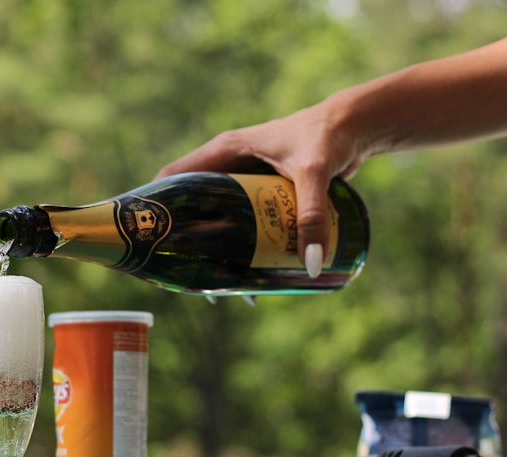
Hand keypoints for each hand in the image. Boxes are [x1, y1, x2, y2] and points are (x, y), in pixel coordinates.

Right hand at [155, 98, 367, 276]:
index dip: (156, 205)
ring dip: (216, 246)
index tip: (149, 238)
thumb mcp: (314, 174)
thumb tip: (311, 264)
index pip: (174, 177)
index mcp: (224, 150)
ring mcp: (245, 179)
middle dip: (188, 238)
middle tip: (190, 273)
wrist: (358, 126)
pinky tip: (247, 269)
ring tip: (219, 281)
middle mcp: (228, 164)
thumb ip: (311, 216)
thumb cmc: (329, 136)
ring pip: (217, 216)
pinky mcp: (263, 192)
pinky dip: (239, 244)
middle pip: (193, 204)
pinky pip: (241, 221)